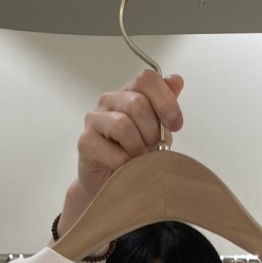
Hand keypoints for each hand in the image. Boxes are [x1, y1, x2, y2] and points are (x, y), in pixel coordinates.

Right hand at [57, 70, 184, 236]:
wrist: (112, 183)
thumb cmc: (135, 154)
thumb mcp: (158, 130)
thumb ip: (165, 105)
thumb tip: (176, 80)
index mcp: (129, 93)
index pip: (146, 79)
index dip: (165, 101)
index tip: (176, 124)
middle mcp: (110, 101)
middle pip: (137, 103)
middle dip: (152, 131)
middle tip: (154, 148)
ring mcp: (94, 120)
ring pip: (123, 125)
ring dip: (139, 148)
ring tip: (140, 160)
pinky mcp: (85, 142)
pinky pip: (113, 152)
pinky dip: (127, 164)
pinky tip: (128, 169)